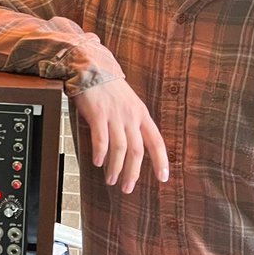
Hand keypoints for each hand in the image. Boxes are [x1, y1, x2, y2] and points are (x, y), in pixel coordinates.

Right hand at [71, 78, 168, 193]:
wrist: (90, 67)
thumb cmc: (106, 86)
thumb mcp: (127, 102)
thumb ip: (131, 121)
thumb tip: (129, 144)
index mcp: (141, 114)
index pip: (156, 142)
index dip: (161, 161)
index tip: (163, 178)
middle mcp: (131, 116)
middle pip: (137, 151)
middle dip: (133, 173)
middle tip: (128, 188)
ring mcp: (115, 115)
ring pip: (120, 149)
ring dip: (115, 168)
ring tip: (111, 180)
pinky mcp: (98, 114)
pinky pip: (101, 139)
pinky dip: (100, 153)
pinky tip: (97, 162)